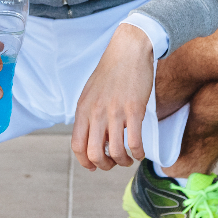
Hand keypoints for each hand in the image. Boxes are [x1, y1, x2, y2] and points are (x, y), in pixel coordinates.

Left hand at [71, 23, 153, 170]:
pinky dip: (138, 153)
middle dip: (104, 165)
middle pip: (94, 153)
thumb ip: (88, 115)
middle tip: (113, 162)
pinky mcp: (134, 110)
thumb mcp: (91, 93)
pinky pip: (135, 142)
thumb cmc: (111, 72)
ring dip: (122, 162)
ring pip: (115, 151)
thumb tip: (91, 138)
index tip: (94, 166)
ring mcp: (115, 112)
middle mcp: (96, 112)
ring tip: (127, 159)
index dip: (85, 162)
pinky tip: (140, 152)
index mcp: (83, 109)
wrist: (128, 51)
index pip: (77, 146)